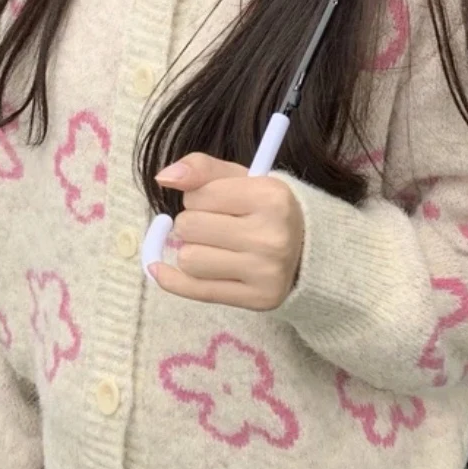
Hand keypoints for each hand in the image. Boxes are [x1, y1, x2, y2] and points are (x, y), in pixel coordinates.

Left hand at [150, 152, 303, 310]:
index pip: (199, 195)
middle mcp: (271, 235)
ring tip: (213, 246)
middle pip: (189, 228)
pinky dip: (171, 279)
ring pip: (189, 260)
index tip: (216, 202)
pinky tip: (161, 269)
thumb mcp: (241, 178)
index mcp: (271, 196)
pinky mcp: (259, 300)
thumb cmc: (264, 209)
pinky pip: (195, 291)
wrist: (306, 249)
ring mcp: (265, 271)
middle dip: (192, 223)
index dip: (198, 196)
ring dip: (190, 250)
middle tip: (214, 225)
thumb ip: (201, 168)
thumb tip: (163, 177)